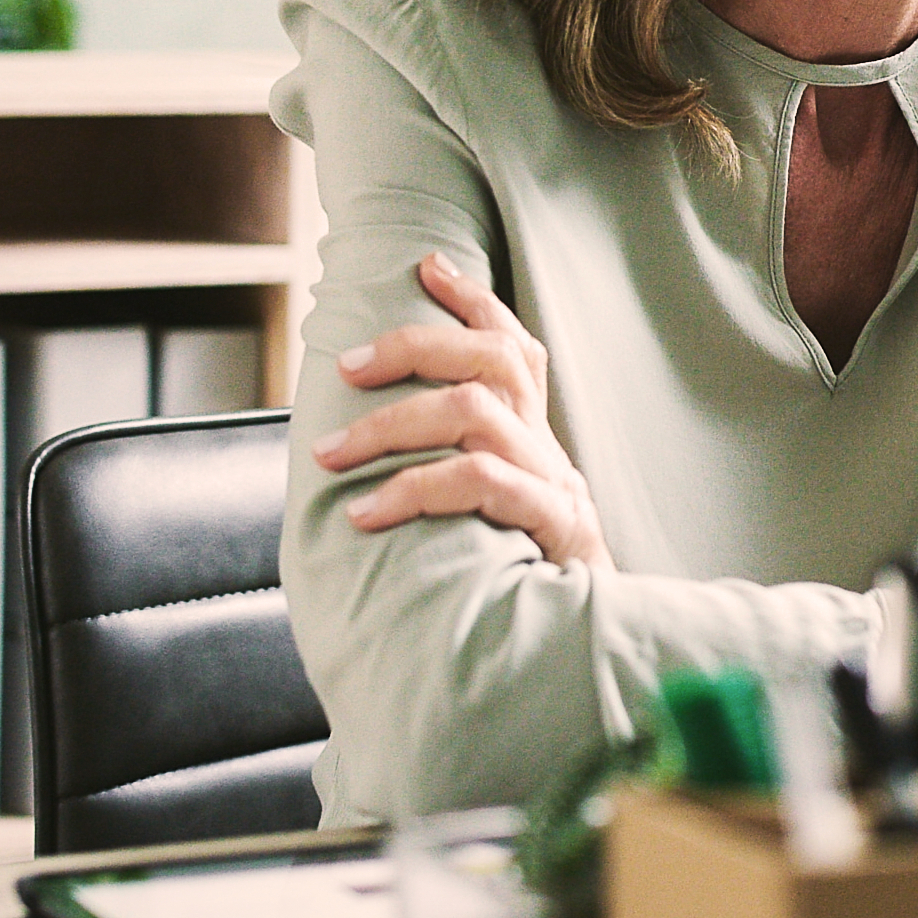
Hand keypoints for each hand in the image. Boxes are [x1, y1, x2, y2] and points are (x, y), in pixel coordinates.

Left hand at [310, 252, 609, 566]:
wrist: (585, 651)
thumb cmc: (519, 579)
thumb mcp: (493, 516)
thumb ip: (453, 475)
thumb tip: (354, 448)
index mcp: (533, 436)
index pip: (513, 345)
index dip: (474, 300)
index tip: (428, 266)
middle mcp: (548, 447)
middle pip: (494, 360)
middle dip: (415, 347)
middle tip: (347, 365)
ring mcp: (554, 483)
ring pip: (476, 413)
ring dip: (392, 424)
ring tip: (332, 454)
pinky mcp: (552, 526)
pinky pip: (482, 484)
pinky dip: (417, 489)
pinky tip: (368, 514)